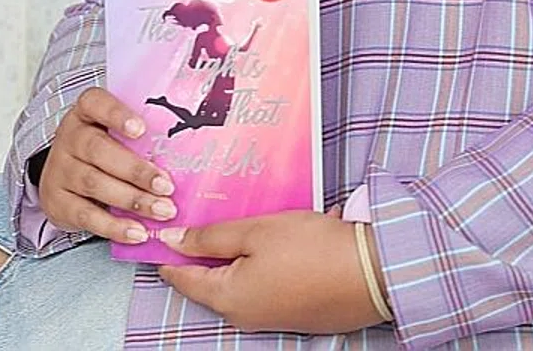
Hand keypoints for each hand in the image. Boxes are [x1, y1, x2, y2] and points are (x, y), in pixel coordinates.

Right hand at [38, 87, 176, 243]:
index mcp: (86, 113)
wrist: (61, 179)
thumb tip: (196, 146)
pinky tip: (137, 232)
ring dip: (132, 200)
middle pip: (98, 150)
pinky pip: (86, 216)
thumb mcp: (113, 134)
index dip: (117, 114)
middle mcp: (69, 138)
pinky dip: (114, 226)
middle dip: (136, 170)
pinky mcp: (57, 202)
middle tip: (167, 186)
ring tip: (162, 210)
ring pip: (94, 183)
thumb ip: (143, 135)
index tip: (142, 129)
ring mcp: (60, 170)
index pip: (95, 103)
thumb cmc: (102, 152)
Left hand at [157, 212, 385, 334]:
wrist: (373, 273)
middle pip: (211, 280)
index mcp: (229, 298)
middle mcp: (246, 315)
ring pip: (240, 280)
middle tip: (199, 214)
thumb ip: (211, 236)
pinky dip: (262, 263)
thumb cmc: (313, 250)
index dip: (169, 252)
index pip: (183, 277)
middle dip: (204, 249)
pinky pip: (266, 284)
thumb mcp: (256, 231)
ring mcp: (272, 316)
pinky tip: (274, 237)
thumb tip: (174, 240)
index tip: (159, 229)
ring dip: (236, 253)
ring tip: (239, 219)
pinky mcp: (296, 311)